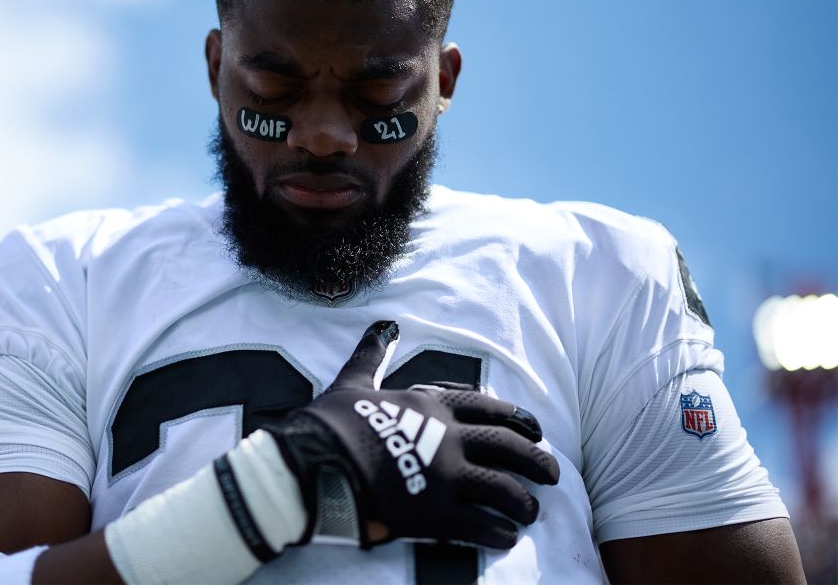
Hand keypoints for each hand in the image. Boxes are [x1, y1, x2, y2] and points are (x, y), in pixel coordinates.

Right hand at [261, 320, 559, 549]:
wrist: (312, 463)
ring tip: (531, 512)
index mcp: (429, 406)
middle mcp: (446, 438)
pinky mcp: (434, 512)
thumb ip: (373, 355)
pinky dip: (498, 533)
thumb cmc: (330, 423)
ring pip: (502, 488)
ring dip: (522, 501)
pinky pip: (478, 525)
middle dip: (536, 460)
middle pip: (506, 447)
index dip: (515, 418)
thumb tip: (385, 325)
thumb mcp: (354, 382)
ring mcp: (444, 475)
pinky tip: (507, 539)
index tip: (536, 429)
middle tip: (553, 474)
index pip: (485, 408)